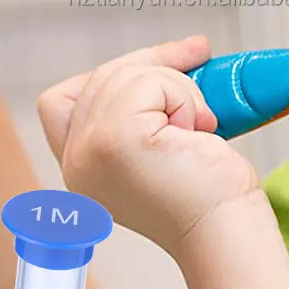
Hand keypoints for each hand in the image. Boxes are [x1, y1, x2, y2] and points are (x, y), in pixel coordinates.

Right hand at [38, 35, 262, 256]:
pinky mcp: (116, 139)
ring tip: (200, 125)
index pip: (60, 103)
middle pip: (100, 77)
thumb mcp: (158, 151)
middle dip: (154, 65)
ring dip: (176, 86)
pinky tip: (198, 131)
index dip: (102, 76)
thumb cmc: (211, 200)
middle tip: (198, 54)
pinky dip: (183, 94)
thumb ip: (140, 117)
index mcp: (82, 170)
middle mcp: (76, 162)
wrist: (228, 234)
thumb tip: (177, 56)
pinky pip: (148, 81)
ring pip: (127, 75)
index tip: (148, 70)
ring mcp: (91, 149)